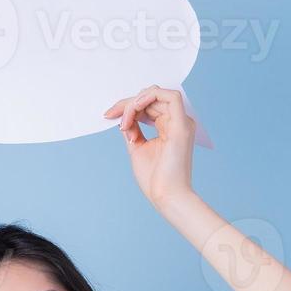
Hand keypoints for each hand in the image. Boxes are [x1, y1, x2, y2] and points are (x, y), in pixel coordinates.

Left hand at [104, 85, 195, 207]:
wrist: (165, 195)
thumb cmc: (154, 177)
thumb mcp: (137, 147)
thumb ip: (133, 130)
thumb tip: (123, 117)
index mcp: (169, 126)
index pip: (149, 105)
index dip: (128, 106)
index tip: (109, 115)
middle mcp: (177, 122)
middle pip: (152, 97)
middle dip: (127, 103)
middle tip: (111, 114)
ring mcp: (181, 122)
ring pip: (158, 94)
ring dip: (135, 103)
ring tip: (124, 121)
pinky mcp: (182, 126)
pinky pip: (171, 97)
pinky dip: (150, 97)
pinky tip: (135, 108)